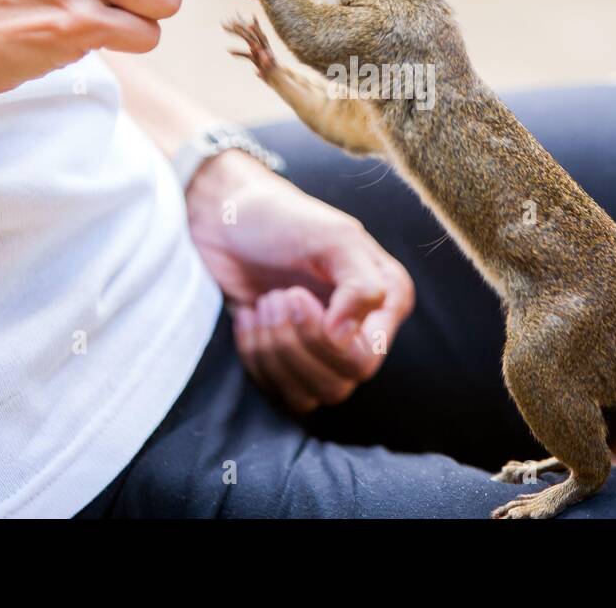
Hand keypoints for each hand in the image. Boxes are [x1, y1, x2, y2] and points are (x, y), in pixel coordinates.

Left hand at [186, 151, 414, 412]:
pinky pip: (279, 393)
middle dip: (293, 344)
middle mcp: (363, 332)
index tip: (295, 294)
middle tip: (275, 296)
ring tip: (264, 304)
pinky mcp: (288, 362)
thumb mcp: (334, 238)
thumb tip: (346, 338)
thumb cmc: (285, 219)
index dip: (323, 341)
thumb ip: (360, 285)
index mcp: (386, 302)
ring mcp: (325, 351)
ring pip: (309, 396)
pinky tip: (249, 317)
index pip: (365, 358)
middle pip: (338, 384)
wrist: (229, 219)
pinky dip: (255, 360)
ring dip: (272, 352)